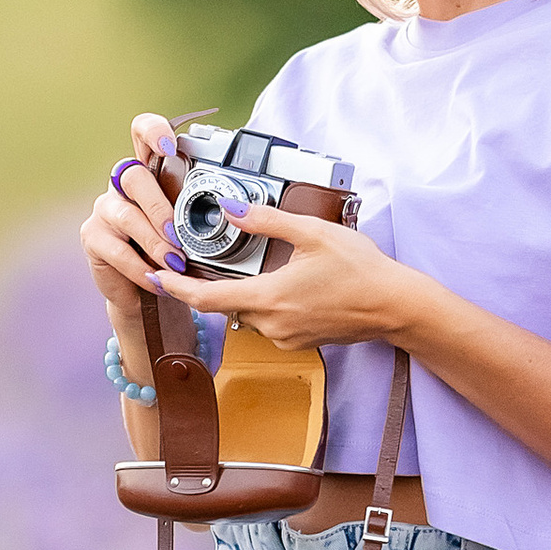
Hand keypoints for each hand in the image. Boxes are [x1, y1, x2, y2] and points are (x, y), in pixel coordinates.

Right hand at [80, 110, 179, 342]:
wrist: (147, 293)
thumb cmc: (174, 254)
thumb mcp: (192, 229)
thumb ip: (202, 212)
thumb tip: (237, 209)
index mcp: (151, 171)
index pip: (142, 132)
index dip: (153, 131)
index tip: (169, 146)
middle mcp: (124, 183)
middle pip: (134, 176)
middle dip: (159, 206)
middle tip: (178, 234)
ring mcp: (105, 208)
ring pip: (127, 216)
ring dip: (155, 241)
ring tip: (175, 262)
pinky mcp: (93, 236)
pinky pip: (117, 249)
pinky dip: (140, 267)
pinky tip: (155, 277)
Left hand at [157, 204, 421, 351]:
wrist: (395, 306)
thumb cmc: (361, 270)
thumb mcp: (313, 233)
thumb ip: (268, 220)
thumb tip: (231, 207)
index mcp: (268, 299)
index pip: (205, 299)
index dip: (175, 287)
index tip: (155, 275)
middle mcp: (272, 325)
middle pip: (225, 306)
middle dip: (211, 285)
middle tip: (199, 261)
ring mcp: (287, 337)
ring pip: (248, 314)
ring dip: (242, 293)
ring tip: (249, 267)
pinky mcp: (300, 342)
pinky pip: (270, 322)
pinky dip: (266, 304)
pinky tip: (282, 284)